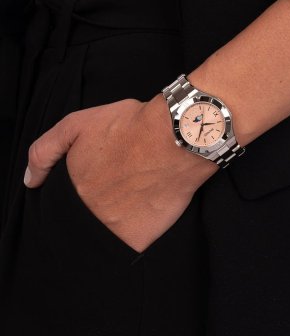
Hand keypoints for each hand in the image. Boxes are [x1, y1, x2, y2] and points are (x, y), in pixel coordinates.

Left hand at [24, 94, 217, 251]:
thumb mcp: (78, 124)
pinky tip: (141, 216)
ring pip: (103, 234)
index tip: (96, 185)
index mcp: (74, 187)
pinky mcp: (138, 239)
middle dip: (96, 207)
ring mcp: (112, 228)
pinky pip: (127, 246)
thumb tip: (31, 181)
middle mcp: (89, 211)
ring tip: (130, 203)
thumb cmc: (131, 126)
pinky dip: (130, 236)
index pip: (63, 204)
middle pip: (83, 218)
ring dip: (112, 223)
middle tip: (117, 191)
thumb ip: (45, 151)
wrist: (175, 138)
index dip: (79, 194)